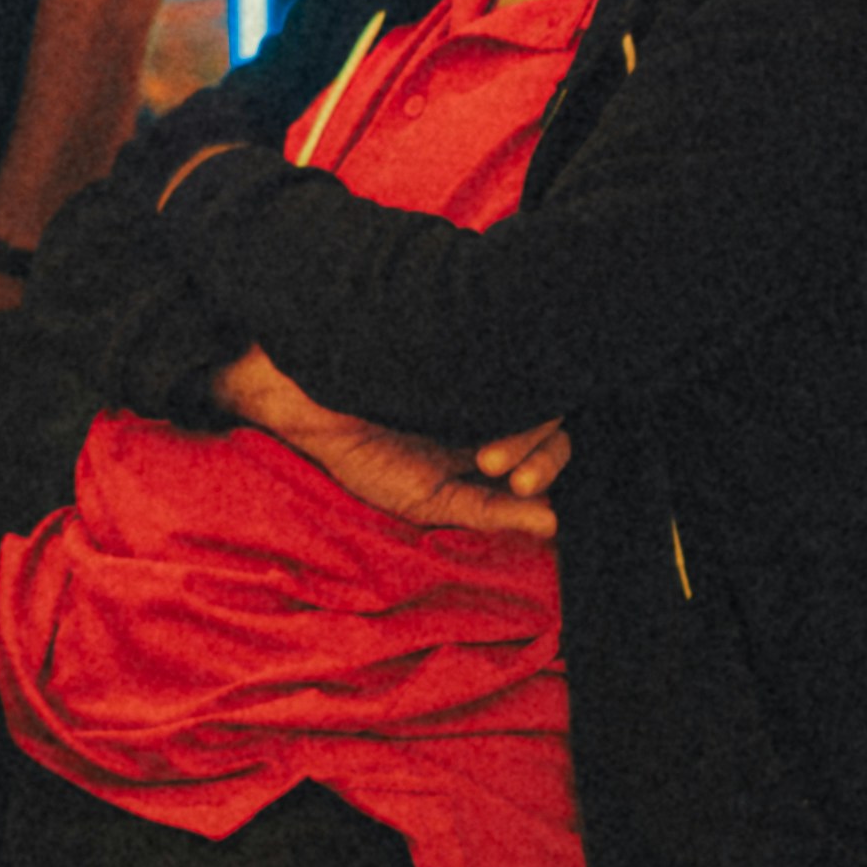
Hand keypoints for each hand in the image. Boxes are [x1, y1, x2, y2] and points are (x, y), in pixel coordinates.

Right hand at [217, 351, 561, 545]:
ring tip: (485, 455)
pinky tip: (486, 410)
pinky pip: (504, 356)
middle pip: (553, 422)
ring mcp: (483, 374)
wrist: (312, 402)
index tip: (523, 487)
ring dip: (525, 430)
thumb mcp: (427, 501)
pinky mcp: (465, 342)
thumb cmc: (366, 456)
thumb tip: (555, 524)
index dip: (546, 467)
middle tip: (506, 473)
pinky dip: (508, 387)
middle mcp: (497, 406)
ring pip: (535, 394)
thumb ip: (488, 511)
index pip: (548, 451)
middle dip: (541, 453)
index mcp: (494, 441)